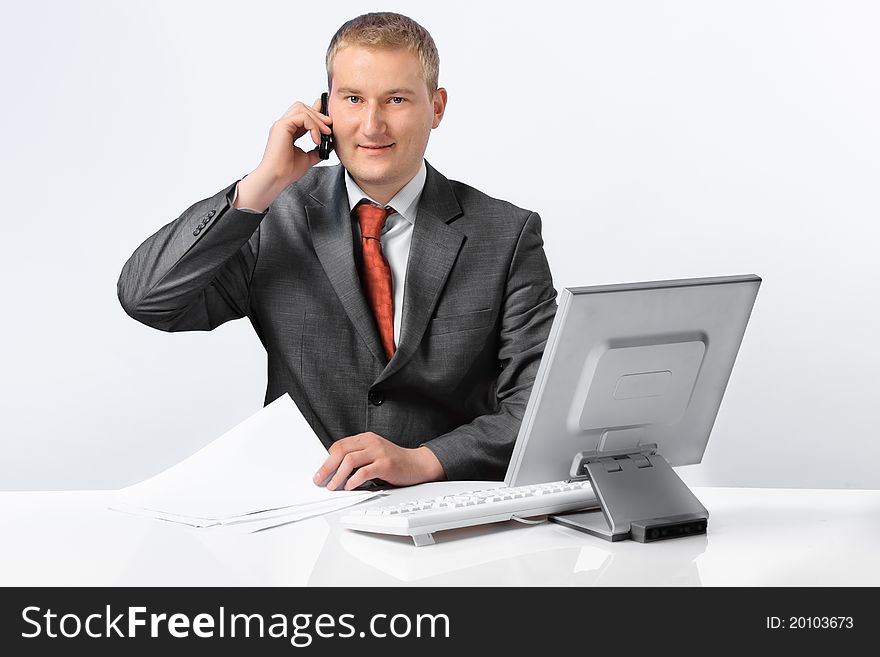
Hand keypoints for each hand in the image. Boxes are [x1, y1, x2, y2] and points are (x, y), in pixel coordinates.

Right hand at [238, 98, 332, 210]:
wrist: (277, 178)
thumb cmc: (287, 171)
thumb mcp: (308, 158)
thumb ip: (317, 150)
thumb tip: (329, 146)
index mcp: (288, 132)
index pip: (302, 116)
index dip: (316, 114)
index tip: (328, 120)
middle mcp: (283, 126)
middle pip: (301, 107)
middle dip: (318, 114)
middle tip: (329, 124)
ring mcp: (281, 125)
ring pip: (301, 109)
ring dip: (317, 119)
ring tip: (325, 132)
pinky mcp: (282, 126)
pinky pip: (302, 117)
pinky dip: (313, 126)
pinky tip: (316, 139)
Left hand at [313, 432, 445, 490]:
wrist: (418, 464)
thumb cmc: (395, 462)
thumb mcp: (374, 454)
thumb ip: (358, 458)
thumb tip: (335, 471)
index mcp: (366, 438)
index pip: (339, 445)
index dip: (327, 459)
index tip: (320, 471)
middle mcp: (371, 442)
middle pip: (341, 451)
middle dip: (327, 467)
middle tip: (320, 479)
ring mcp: (379, 452)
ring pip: (349, 460)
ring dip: (337, 476)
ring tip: (333, 486)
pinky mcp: (385, 464)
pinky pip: (364, 472)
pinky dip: (353, 481)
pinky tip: (350, 487)